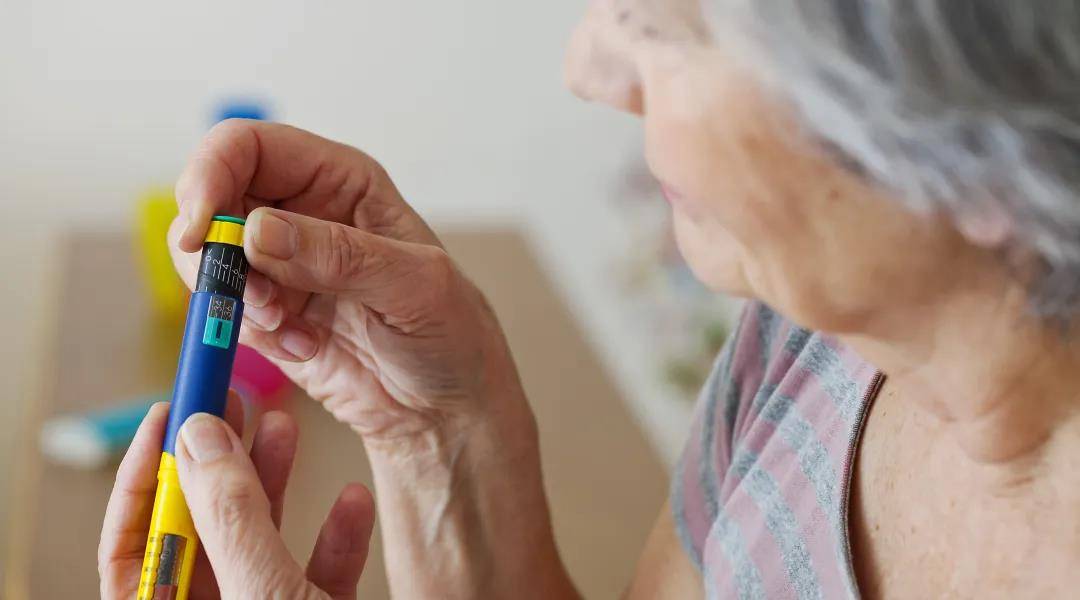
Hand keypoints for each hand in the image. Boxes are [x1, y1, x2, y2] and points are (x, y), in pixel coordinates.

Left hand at [98, 398, 374, 598]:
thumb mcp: (263, 591)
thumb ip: (232, 517)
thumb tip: (201, 437)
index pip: (129, 541)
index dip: (144, 471)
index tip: (171, 411)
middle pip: (199, 527)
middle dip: (217, 460)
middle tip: (229, 403)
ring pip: (259, 540)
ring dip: (275, 482)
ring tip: (285, 429)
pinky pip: (316, 570)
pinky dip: (337, 534)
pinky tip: (353, 499)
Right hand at [169, 119, 528, 446]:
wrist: (444, 406)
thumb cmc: (452, 332)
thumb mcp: (414, 286)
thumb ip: (340, 255)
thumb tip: (257, 230)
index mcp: (340, 179)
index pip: (248, 146)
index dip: (211, 174)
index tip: (202, 230)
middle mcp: (302, 211)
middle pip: (211, 199)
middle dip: (217, 252)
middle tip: (258, 298)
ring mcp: (281, 264)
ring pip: (207, 258)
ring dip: (235, 299)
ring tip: (290, 329)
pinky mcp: (269, 313)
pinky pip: (223, 310)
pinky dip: (250, 334)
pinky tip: (304, 348)